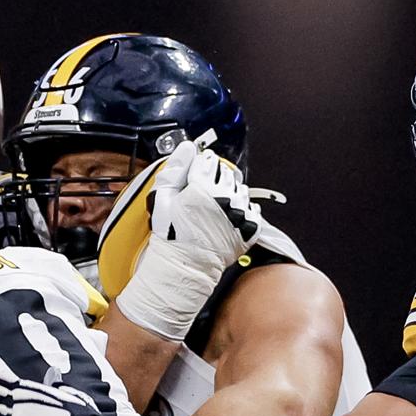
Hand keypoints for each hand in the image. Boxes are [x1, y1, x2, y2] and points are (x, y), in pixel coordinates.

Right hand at [106, 140, 262, 340]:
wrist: (186, 267)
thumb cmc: (171, 235)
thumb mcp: (163, 199)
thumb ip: (174, 169)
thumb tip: (186, 148)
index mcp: (203, 190)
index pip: (207, 161)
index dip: (199, 166)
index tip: (195, 175)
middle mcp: (225, 200)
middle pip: (226, 173)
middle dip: (215, 178)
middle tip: (203, 193)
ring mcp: (240, 214)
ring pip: (240, 188)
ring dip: (230, 192)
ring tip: (215, 206)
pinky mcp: (250, 228)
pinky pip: (252, 208)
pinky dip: (242, 209)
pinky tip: (228, 217)